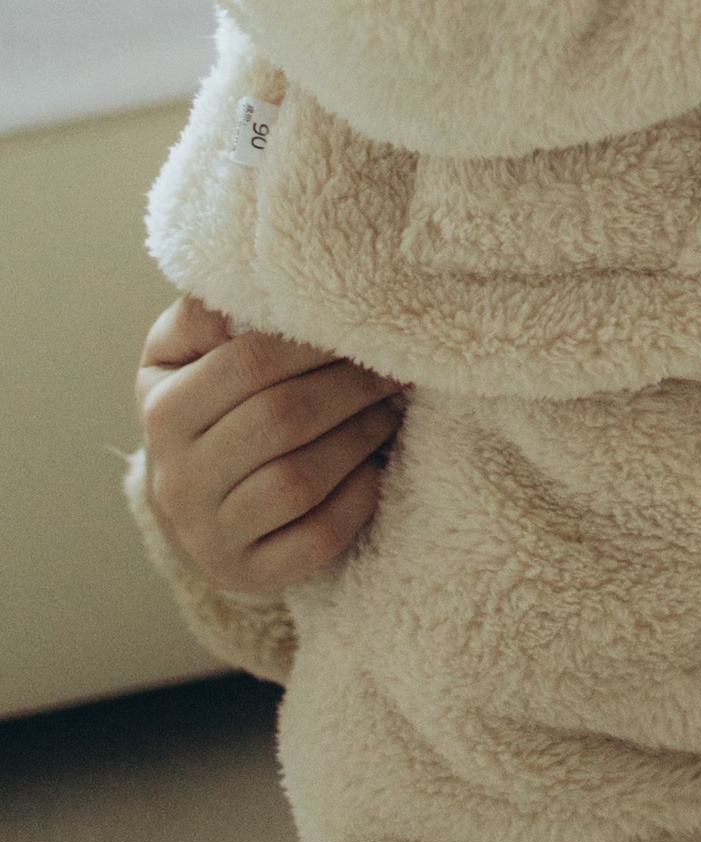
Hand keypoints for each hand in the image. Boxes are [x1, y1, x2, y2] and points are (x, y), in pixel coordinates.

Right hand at [135, 293, 400, 594]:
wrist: (194, 508)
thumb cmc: (206, 410)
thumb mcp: (187, 356)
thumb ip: (209, 312)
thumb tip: (244, 265)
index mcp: (163, 411)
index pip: (248, 365)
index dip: (315, 342)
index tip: (367, 322)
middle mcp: (176, 480)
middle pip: (282, 420)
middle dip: (352, 386)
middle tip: (397, 367)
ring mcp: (210, 536)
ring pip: (300, 479)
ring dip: (361, 438)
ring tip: (392, 410)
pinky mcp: (251, 575)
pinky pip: (317, 537)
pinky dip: (356, 499)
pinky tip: (376, 469)